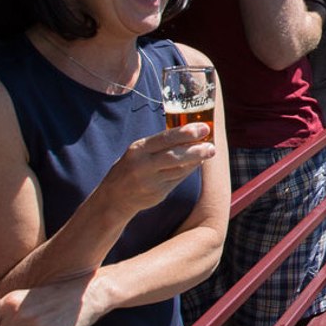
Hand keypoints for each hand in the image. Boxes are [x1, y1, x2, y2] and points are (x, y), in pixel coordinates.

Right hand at [97, 124, 214, 213]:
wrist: (114, 197)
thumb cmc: (131, 167)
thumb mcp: (139, 151)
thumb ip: (160, 143)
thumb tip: (190, 132)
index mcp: (138, 149)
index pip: (165, 138)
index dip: (186, 133)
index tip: (204, 127)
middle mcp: (143, 165)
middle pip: (173, 155)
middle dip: (195, 149)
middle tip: (211, 144)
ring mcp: (150, 181)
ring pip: (178, 169)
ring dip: (196, 160)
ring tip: (209, 151)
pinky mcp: (157, 193)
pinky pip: (178, 179)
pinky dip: (189, 170)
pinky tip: (198, 163)